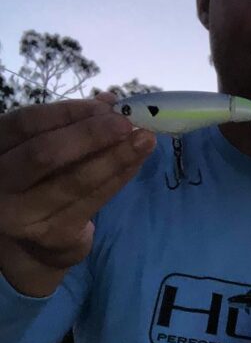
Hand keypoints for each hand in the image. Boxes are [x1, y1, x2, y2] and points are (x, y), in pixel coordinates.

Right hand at [0, 93, 155, 294]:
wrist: (34, 241)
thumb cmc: (40, 181)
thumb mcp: (44, 148)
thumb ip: (70, 125)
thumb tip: (111, 101)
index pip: (25, 123)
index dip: (67, 111)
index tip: (107, 105)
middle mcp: (0, 183)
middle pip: (44, 154)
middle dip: (90, 136)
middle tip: (126, 123)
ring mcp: (23, 213)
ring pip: (74, 181)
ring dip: (115, 158)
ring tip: (145, 140)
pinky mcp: (53, 234)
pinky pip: (93, 201)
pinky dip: (118, 178)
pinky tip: (136, 163)